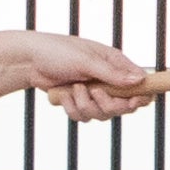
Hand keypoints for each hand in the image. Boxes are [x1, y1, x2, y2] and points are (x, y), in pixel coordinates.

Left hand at [18, 29, 155, 122]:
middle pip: (123, 106)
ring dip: (86, 105)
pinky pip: (83, 117)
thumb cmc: (57, 52)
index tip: (134, 101)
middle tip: (95, 93)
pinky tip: (64, 95)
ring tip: (73, 88)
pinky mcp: (79, 102)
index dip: (141, 96)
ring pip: (102, 115)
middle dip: (108, 104)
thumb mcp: (86, 60)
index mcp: (115, 65)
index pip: (140, 84)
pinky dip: (72, 108)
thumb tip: (139, 80)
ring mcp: (94, 93)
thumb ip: (112, 73)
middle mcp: (108, 80)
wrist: (28, 61)